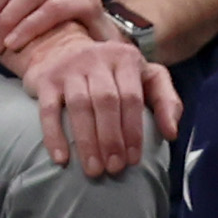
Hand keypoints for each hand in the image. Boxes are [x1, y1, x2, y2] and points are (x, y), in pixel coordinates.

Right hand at [18, 23, 176, 176]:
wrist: (64, 48)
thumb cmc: (113, 73)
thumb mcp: (146, 77)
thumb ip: (166, 101)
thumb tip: (172, 133)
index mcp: (125, 58)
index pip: (131, 98)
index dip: (133, 131)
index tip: (132, 160)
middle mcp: (96, 58)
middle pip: (106, 102)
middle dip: (111, 139)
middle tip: (114, 168)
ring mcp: (69, 68)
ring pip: (79, 106)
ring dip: (87, 141)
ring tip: (93, 169)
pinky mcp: (46, 79)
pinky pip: (48, 110)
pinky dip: (54, 135)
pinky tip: (61, 159)